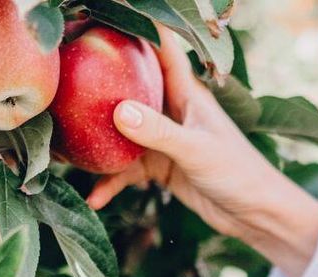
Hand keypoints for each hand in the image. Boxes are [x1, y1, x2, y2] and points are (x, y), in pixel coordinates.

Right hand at [86, 26, 317, 276]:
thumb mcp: (197, 151)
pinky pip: (126, 170)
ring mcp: (164, 138)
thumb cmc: (239, 174)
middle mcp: (172, 110)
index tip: (103, 14)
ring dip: (96, 142)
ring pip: (120, 132)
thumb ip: (159, 132)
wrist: (257, 215)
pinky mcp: (161, 166)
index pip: (160, 49)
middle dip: (97, 84)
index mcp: (187, 93)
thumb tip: (119, 111)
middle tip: (61, 80)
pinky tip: (94, 199)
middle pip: (128, 88)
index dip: (136, 26)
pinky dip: (111, 183)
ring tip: (60, 153)